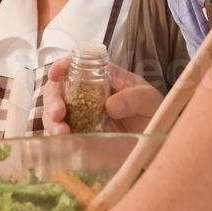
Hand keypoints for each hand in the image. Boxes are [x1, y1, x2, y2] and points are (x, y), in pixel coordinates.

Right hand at [42, 59, 164, 134]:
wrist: (159, 138)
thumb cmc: (153, 111)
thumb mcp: (149, 99)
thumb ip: (134, 98)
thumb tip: (110, 106)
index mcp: (101, 77)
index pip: (75, 65)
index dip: (61, 66)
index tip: (55, 74)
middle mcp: (86, 95)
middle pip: (57, 91)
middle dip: (52, 101)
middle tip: (58, 115)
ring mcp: (82, 116)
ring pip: (55, 115)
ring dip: (52, 123)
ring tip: (62, 132)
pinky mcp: (83, 137)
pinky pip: (66, 137)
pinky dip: (62, 140)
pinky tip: (68, 144)